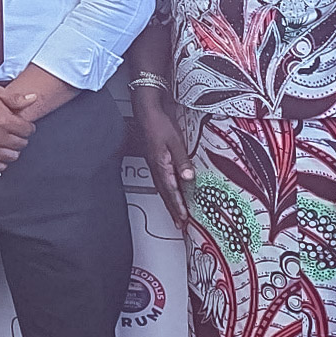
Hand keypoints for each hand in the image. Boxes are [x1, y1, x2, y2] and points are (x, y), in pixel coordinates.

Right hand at [0, 84, 35, 173]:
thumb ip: (16, 98)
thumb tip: (34, 98)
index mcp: (5, 120)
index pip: (28, 130)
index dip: (28, 127)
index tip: (25, 126)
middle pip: (21, 144)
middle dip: (22, 138)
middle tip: (17, 134)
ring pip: (11, 156)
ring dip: (13, 151)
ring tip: (9, 145)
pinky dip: (1, 164)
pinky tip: (0, 156)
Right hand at [135, 100, 195, 223]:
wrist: (147, 112)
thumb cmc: (158, 124)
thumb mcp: (174, 141)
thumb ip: (182, 160)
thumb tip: (188, 177)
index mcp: (161, 166)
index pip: (171, 191)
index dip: (177, 206)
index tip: (183, 219)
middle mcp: (156, 168)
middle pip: (165, 194)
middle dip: (173, 210)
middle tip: (179, 224)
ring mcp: (155, 165)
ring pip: (162, 189)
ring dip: (170, 203)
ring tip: (176, 214)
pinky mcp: (156, 160)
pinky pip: (161, 181)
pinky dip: (167, 191)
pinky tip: (172, 192)